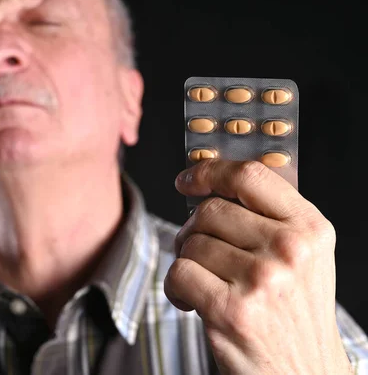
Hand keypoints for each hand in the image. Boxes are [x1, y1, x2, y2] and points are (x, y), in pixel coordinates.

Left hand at [164, 159, 351, 373]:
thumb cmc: (293, 313)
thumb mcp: (302, 258)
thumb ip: (268, 217)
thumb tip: (209, 183)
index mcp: (310, 229)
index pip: (250, 175)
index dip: (210, 171)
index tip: (189, 179)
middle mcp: (290, 250)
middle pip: (210, 210)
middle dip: (193, 229)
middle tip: (199, 252)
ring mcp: (261, 280)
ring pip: (191, 242)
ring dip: (186, 261)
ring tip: (205, 283)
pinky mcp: (231, 311)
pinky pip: (179, 272)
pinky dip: (175, 287)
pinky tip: (192, 301)